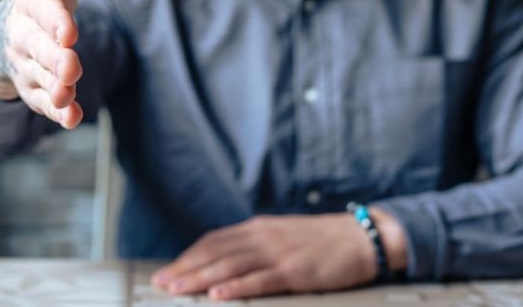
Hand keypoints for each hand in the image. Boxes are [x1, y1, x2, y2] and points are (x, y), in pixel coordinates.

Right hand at [0, 0, 83, 127]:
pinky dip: (57, 112)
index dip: (54, 20)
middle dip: (53, 58)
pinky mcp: (36, 85)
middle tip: (71, 67)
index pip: (42, 9)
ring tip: (68, 95)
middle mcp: (25, 33)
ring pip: (39, 78)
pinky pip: (43, 101)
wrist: (21, 20)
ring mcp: (29, 63)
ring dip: (55, 88)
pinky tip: (74, 119)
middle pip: (37, 48)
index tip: (68, 31)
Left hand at [151, 209, 405, 300]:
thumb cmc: (321, 241)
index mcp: (257, 228)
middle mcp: (262, 236)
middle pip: (215, 253)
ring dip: (201, 278)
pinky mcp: (295, 271)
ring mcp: (278, 252)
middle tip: (161, 283)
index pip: (213, 241)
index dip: (188, 256)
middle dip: (185, 268)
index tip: (167, 271)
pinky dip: (237, 288)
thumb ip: (255, 246)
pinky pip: (260, 280)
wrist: (361, 237)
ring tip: (179, 289)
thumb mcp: (282, 236)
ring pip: (231, 266)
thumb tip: (225, 260)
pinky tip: (219, 295)